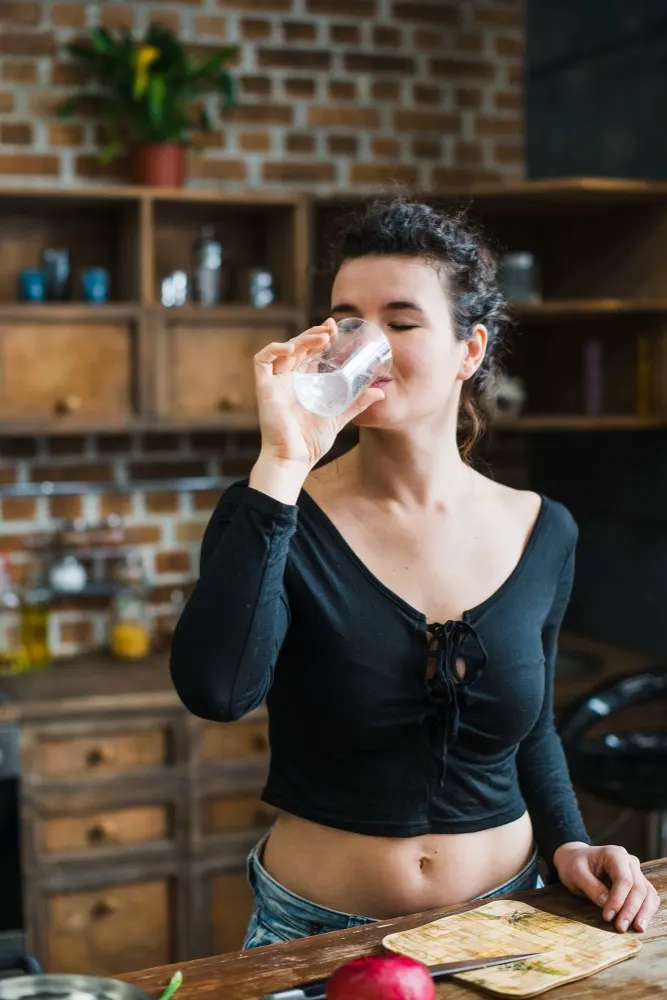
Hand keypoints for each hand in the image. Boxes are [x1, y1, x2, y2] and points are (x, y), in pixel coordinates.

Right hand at [252, 320, 384, 474]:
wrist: (295, 458)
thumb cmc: (312, 441)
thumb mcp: (339, 416)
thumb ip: (356, 403)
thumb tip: (380, 392)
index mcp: (304, 384)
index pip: (310, 353)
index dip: (320, 338)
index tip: (335, 330)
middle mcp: (289, 380)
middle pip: (298, 347)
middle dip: (313, 334)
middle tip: (330, 327)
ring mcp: (276, 383)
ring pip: (284, 350)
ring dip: (301, 339)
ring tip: (322, 337)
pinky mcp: (264, 388)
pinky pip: (261, 361)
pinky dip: (274, 349)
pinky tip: (291, 348)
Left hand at [553, 842, 659, 932]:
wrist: (574, 859)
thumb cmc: (574, 864)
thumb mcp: (576, 873)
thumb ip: (591, 887)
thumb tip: (606, 903)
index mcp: (614, 854)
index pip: (623, 879)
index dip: (618, 900)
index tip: (607, 916)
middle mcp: (629, 861)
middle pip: (638, 887)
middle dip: (631, 910)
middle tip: (620, 927)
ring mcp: (635, 872)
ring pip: (647, 893)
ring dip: (643, 912)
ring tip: (637, 928)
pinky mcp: (636, 883)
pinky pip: (648, 897)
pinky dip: (646, 910)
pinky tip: (640, 922)